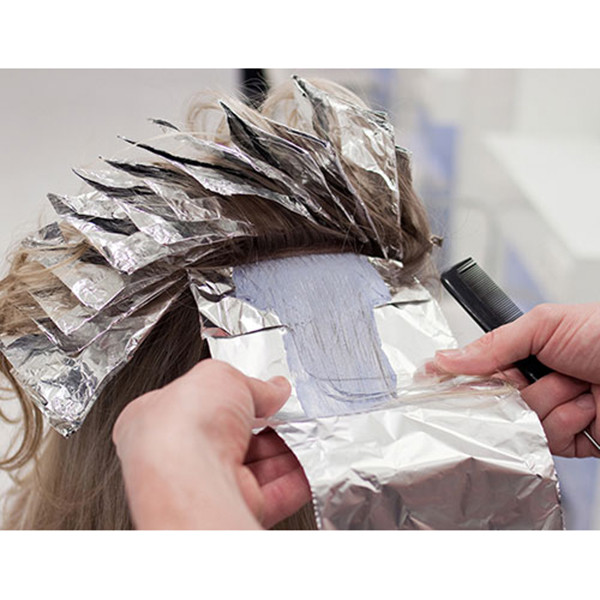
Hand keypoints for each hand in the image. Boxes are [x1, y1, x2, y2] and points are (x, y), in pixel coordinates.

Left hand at [112, 359, 310, 528]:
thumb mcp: (221, 377)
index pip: (203, 404)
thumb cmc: (185, 425)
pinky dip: (294, 480)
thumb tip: (273, 389)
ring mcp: (207, 485)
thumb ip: (252, 385)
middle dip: (266, 427)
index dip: (235, 396)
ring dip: (285, 452)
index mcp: (161, 417)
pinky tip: (309, 465)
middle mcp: (181, 456)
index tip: (262, 393)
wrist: (190, 478)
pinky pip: (272, 495)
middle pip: (233, 438)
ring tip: (307, 436)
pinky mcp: (232, 509)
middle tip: (288, 415)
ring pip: (255, 467)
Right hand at [433, 303, 599, 457]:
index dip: (461, 375)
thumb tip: (445, 358)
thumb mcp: (545, 324)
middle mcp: (536, 381)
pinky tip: (588, 407)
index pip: (479, 368)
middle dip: (516, 388)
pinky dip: (568, 423)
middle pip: (495, 399)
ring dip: (551, 402)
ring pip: (521, 422)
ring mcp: (553, 410)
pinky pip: (548, 442)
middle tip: (535, 374)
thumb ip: (493, 344)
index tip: (432, 378)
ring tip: (579, 384)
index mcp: (526, 351)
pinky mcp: (572, 439)